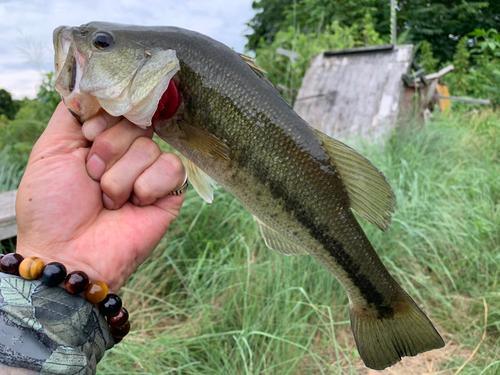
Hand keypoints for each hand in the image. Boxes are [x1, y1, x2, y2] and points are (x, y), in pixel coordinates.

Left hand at [15, 102, 185, 291]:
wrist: (68, 253)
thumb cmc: (52, 208)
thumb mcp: (50, 150)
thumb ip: (72, 113)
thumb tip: (94, 85)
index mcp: (102, 138)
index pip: (119, 105)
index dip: (104, 118)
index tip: (85, 140)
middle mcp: (127, 152)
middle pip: (135, 122)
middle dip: (106, 151)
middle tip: (92, 178)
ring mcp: (150, 172)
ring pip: (150, 147)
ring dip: (121, 178)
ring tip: (109, 201)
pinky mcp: (169, 192)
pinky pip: (172, 168)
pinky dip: (147, 188)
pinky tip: (135, 205)